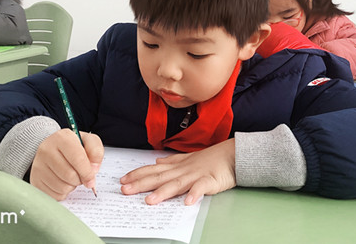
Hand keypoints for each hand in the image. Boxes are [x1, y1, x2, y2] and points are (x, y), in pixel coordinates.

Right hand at [30, 129, 103, 200]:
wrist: (52, 148)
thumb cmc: (73, 146)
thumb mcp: (88, 141)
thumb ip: (96, 152)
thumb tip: (93, 170)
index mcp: (62, 138)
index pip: (78, 159)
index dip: (88, 172)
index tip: (91, 179)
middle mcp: (47, 150)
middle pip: (70, 175)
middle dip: (80, 179)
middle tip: (80, 175)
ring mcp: (38, 165)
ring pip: (62, 187)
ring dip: (71, 186)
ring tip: (70, 176)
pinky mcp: (35, 179)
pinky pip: (54, 195)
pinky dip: (62, 192)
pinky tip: (62, 181)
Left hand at [120, 139, 235, 205]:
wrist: (232, 154)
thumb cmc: (211, 159)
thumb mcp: (189, 158)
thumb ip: (172, 161)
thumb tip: (157, 162)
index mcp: (178, 166)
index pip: (154, 170)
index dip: (138, 174)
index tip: (123, 180)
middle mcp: (183, 170)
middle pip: (160, 177)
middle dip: (142, 184)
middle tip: (125, 190)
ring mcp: (196, 175)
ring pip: (177, 184)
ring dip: (163, 192)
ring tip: (150, 200)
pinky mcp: (210, 181)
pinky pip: (202, 188)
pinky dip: (195, 194)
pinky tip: (188, 202)